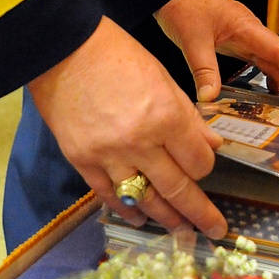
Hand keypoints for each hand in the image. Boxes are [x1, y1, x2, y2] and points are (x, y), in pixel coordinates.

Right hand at [28, 15, 227, 237]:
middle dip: (200, 213)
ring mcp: (109, 155)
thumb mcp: (162, 77)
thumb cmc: (116, 53)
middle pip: (178, 189)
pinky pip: (110, 195)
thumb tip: (212, 145)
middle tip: (215, 229)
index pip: (198, 161)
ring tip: (182, 230)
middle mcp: (140, 142)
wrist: (62, 48)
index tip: (205, 166)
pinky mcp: (83, 161)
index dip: (206, 166)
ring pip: (145, 200)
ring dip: (167, 218)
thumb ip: (188, 116)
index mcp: (166, 115)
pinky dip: (128, 209)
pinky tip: (141, 217)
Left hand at [155, 0, 278, 108]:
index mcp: (247, 27)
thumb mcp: (192, 39)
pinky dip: (268, 76)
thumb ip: (203, 69)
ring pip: (271, 62)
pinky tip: (273, 92)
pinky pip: (258, 60)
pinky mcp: (235, 40)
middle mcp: (251, 31)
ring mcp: (244, 36)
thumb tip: (210, 98)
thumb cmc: (184, 6)